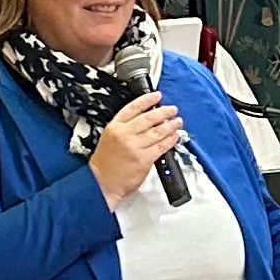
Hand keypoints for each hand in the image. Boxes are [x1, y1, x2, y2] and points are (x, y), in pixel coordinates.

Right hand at [88, 93, 183, 209]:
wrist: (102, 182)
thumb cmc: (105, 164)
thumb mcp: (109, 138)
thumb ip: (125, 129)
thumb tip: (146, 122)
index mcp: (115, 127)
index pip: (133, 108)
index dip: (147, 100)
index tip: (157, 96)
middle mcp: (125, 134)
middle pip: (149, 118)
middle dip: (163, 112)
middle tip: (172, 109)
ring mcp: (135, 146)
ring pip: (158, 131)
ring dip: (170, 125)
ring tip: (177, 122)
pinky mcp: (144, 159)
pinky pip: (161, 146)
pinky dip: (170, 140)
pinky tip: (175, 136)